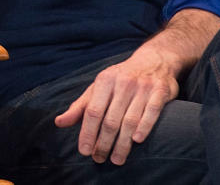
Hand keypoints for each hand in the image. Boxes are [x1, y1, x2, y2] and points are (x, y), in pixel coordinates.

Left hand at [52, 49, 178, 164]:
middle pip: (110, 119)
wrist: (153, 61)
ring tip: (116, 159)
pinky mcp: (160, 91)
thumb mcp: (98, 88)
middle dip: (103, 143)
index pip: (92, 111)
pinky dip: (144, 127)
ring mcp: (143, 87)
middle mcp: (123, 83)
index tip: (84, 151)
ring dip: (122, 143)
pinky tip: (137, 141)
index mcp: (104, 81)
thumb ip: (80, 106)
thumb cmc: (120, 79)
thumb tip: (59, 123)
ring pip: (130, 120)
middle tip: (99, 159)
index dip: (87, 132)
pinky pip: (152, 112)